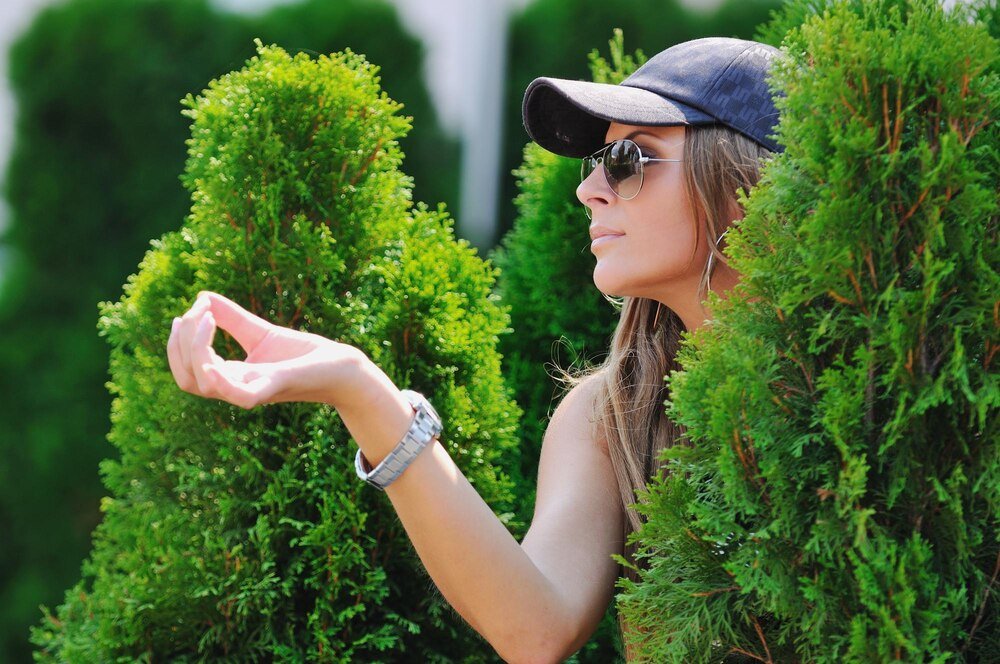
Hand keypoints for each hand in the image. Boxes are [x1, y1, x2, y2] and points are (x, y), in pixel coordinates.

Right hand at [167, 290, 364, 408]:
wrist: (342, 368)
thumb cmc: (303, 355)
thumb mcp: (261, 332)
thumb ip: (232, 318)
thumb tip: (202, 296)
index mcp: (232, 377)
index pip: (186, 371)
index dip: (178, 343)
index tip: (189, 311)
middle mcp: (238, 387)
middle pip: (187, 379)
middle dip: (179, 344)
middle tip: (193, 313)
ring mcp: (255, 389)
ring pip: (203, 384)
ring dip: (195, 349)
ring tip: (206, 317)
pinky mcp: (276, 385)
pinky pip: (239, 395)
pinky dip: (219, 379)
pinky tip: (213, 356)